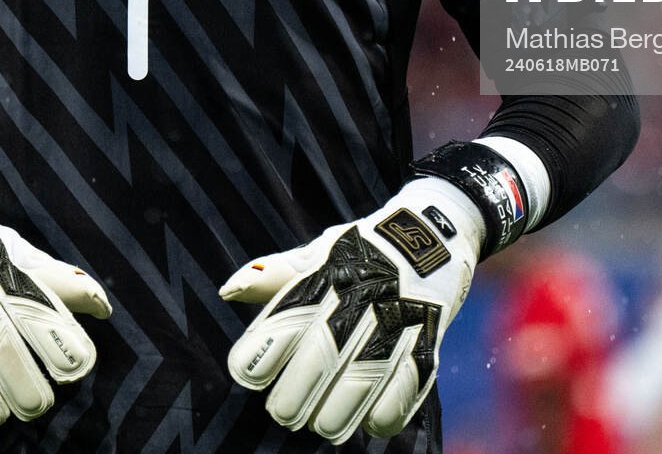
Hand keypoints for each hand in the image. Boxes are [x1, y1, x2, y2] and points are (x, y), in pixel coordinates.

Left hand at [220, 179, 480, 444]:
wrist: (434, 234)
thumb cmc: (363, 251)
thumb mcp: (320, 252)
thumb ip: (274, 275)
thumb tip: (227, 291)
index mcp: (329, 275)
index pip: (289, 314)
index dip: (264, 350)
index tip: (245, 376)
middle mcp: (363, 295)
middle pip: (325, 349)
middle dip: (298, 390)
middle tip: (282, 414)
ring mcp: (399, 315)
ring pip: (367, 372)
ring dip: (340, 408)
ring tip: (322, 427)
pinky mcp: (429, 335)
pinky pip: (412, 380)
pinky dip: (390, 409)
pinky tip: (371, 423)